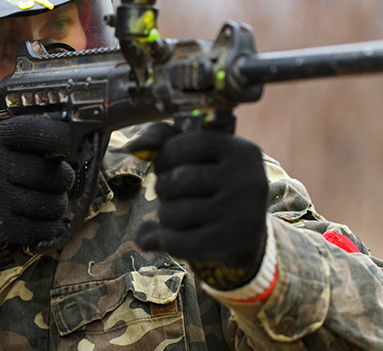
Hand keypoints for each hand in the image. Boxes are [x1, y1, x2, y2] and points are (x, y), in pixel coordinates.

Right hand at [0, 117, 74, 266]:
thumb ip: (23, 146)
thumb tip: (74, 149)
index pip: (44, 132)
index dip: (65, 142)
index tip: (69, 151)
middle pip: (56, 174)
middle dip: (63, 184)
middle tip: (57, 187)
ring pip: (53, 204)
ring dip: (57, 209)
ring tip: (47, 206)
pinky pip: (41, 228)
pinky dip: (49, 230)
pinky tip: (43, 226)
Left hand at [129, 123, 268, 289]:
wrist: (247, 233)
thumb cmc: (214, 184)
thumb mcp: (200, 155)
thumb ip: (164, 137)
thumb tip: (135, 146)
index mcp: (242, 151)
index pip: (193, 144)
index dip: (167, 154)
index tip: (165, 165)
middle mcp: (247, 181)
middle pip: (181, 179)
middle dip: (163, 186)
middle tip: (168, 191)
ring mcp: (241, 215)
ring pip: (175, 213)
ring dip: (164, 214)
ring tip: (173, 213)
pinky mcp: (230, 246)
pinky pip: (178, 242)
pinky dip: (165, 239)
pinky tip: (169, 236)